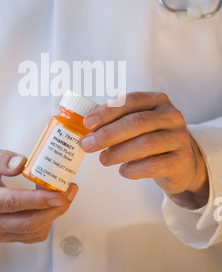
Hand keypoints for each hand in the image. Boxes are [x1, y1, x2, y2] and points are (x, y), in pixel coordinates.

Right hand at [0, 144, 77, 242]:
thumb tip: (21, 164)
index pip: (11, 203)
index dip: (37, 200)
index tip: (59, 194)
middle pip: (28, 222)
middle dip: (54, 208)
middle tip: (70, 189)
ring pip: (33, 231)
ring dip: (54, 213)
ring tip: (65, 191)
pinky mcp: (6, 236)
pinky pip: (32, 234)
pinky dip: (47, 220)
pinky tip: (52, 202)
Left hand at [80, 92, 208, 199]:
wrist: (183, 162)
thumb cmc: (153, 139)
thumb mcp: (139, 124)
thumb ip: (117, 121)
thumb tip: (87, 129)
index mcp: (157, 100)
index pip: (130, 101)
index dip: (107, 111)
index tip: (87, 123)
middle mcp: (171, 116)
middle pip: (136, 122)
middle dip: (107, 134)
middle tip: (88, 145)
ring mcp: (179, 138)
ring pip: (145, 144)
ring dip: (118, 152)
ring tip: (103, 159)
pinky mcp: (181, 161)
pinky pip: (153, 165)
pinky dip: (134, 169)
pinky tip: (123, 171)